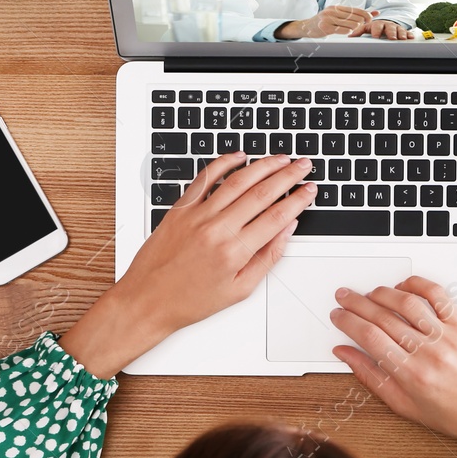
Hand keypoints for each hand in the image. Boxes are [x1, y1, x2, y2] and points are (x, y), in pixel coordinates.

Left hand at [59, 153, 315, 378]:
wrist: (147, 301)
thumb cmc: (189, 301)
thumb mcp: (239, 290)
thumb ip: (267, 258)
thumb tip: (286, 231)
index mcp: (234, 252)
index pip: (276, 217)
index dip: (298, 200)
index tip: (310, 190)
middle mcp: (217, 229)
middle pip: (261, 192)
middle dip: (287, 175)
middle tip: (303, 165)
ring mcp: (197, 215)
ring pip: (237, 180)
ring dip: (263, 165)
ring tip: (280, 158)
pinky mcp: (180, 209)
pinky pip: (205, 178)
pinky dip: (223, 163)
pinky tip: (238, 156)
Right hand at [277, 5, 374, 38]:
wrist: (306, 27)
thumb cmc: (324, 22)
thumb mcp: (336, 15)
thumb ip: (353, 14)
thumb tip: (374, 13)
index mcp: (336, 7)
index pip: (354, 9)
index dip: (365, 13)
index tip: (371, 18)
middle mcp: (332, 11)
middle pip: (354, 16)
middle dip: (362, 21)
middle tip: (364, 26)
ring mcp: (328, 19)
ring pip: (349, 23)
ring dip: (355, 28)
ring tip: (355, 30)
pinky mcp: (325, 27)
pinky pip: (341, 30)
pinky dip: (348, 32)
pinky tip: (348, 32)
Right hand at [328, 277, 456, 457]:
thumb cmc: (455, 415)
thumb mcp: (405, 406)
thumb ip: (372, 377)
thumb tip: (346, 355)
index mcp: (411, 374)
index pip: (369, 337)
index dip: (348, 321)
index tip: (338, 316)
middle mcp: (428, 352)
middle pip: (383, 316)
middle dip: (357, 303)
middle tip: (344, 297)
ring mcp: (447, 336)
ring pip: (407, 302)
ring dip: (382, 292)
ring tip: (369, 293)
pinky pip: (438, 296)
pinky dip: (418, 284)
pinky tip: (404, 286)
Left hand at [345, 15, 415, 39]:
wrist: (384, 23)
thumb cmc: (375, 27)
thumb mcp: (366, 28)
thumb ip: (359, 31)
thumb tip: (350, 36)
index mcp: (377, 24)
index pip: (376, 26)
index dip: (376, 31)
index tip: (376, 37)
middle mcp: (387, 24)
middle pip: (389, 27)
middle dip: (391, 33)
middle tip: (392, 38)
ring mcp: (395, 27)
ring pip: (399, 29)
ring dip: (401, 34)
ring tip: (402, 39)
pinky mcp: (402, 31)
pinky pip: (406, 32)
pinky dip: (409, 35)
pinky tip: (410, 38)